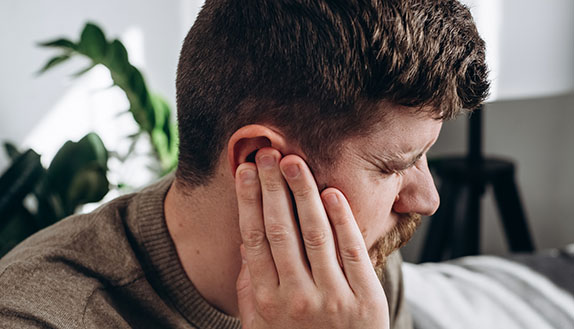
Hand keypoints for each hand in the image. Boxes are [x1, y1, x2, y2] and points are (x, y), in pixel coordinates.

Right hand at [234, 148, 388, 328]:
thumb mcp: (260, 323)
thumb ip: (251, 286)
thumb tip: (247, 241)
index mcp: (266, 301)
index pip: (254, 239)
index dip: (249, 201)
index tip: (246, 171)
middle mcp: (296, 297)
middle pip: (280, 229)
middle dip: (272, 187)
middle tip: (268, 154)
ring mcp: (333, 298)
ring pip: (315, 234)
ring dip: (303, 193)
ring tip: (294, 162)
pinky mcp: (365, 299)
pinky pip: (352, 251)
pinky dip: (342, 220)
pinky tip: (331, 193)